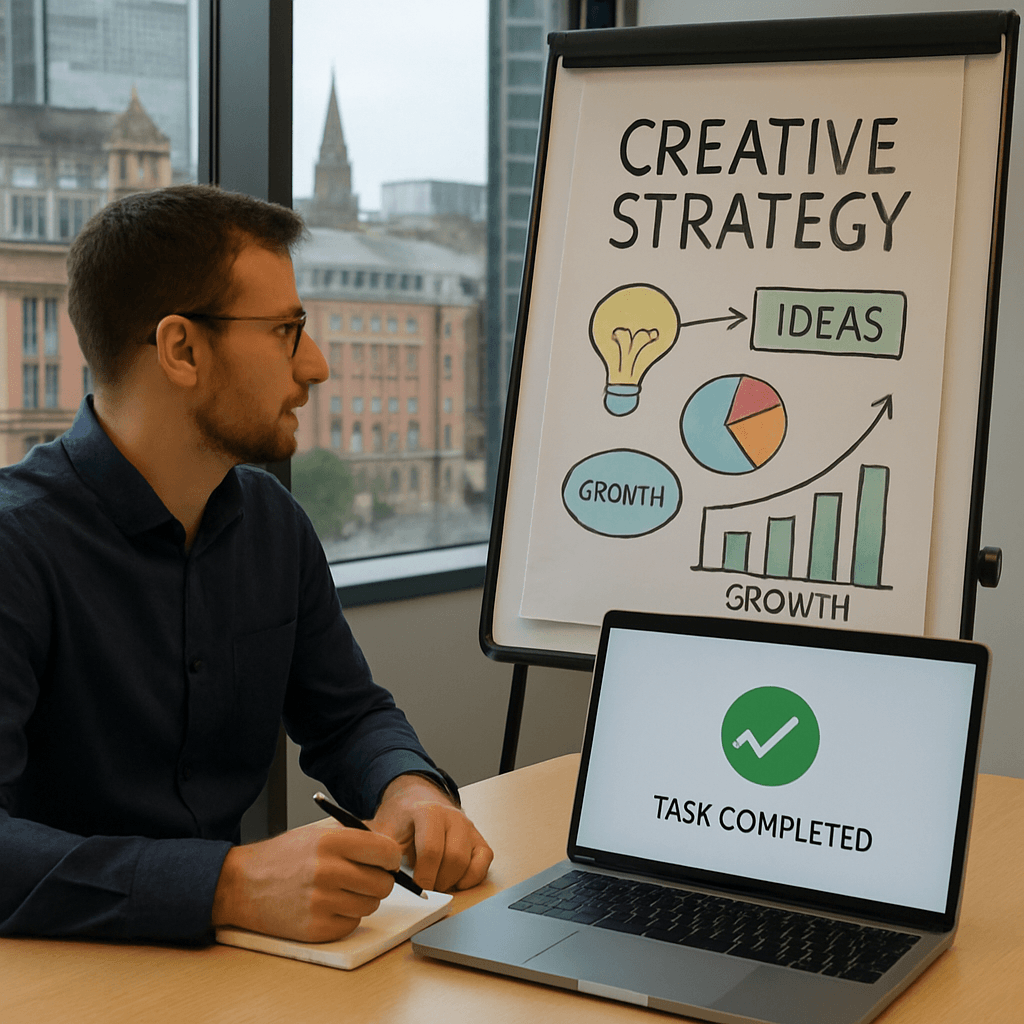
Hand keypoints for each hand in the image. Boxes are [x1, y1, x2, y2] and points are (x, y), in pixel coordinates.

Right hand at [211, 818, 400, 941]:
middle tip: (364, 876)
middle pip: (383, 883)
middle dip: (379, 880)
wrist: (244, 884)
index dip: (391, 857)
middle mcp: (328, 871)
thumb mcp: (319, 831)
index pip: (387, 852)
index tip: (386, 860)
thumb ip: (357, 833)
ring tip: (341, 890)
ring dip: (363, 899)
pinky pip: (352, 924)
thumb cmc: (284, 856)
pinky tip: (328, 905)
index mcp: (331, 841)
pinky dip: (346, 916)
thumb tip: (391, 847)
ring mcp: (321, 903)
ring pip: (371, 906)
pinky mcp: (316, 929)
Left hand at [368, 774, 492, 892]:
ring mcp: (468, 827)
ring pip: (468, 863)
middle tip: (425, 887)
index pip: (432, 850)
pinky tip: (455, 880)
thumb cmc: (401, 820)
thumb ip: (384, 850)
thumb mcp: (386, 829)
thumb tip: (381, 875)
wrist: (416, 800)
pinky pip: (484, 862)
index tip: (415, 888)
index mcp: (428, 811)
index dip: (423, 876)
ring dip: (451, 881)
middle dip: (438, 881)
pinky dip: (471, 877)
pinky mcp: (479, 838)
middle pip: (453, 859)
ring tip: (435, 882)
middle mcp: (453, 816)